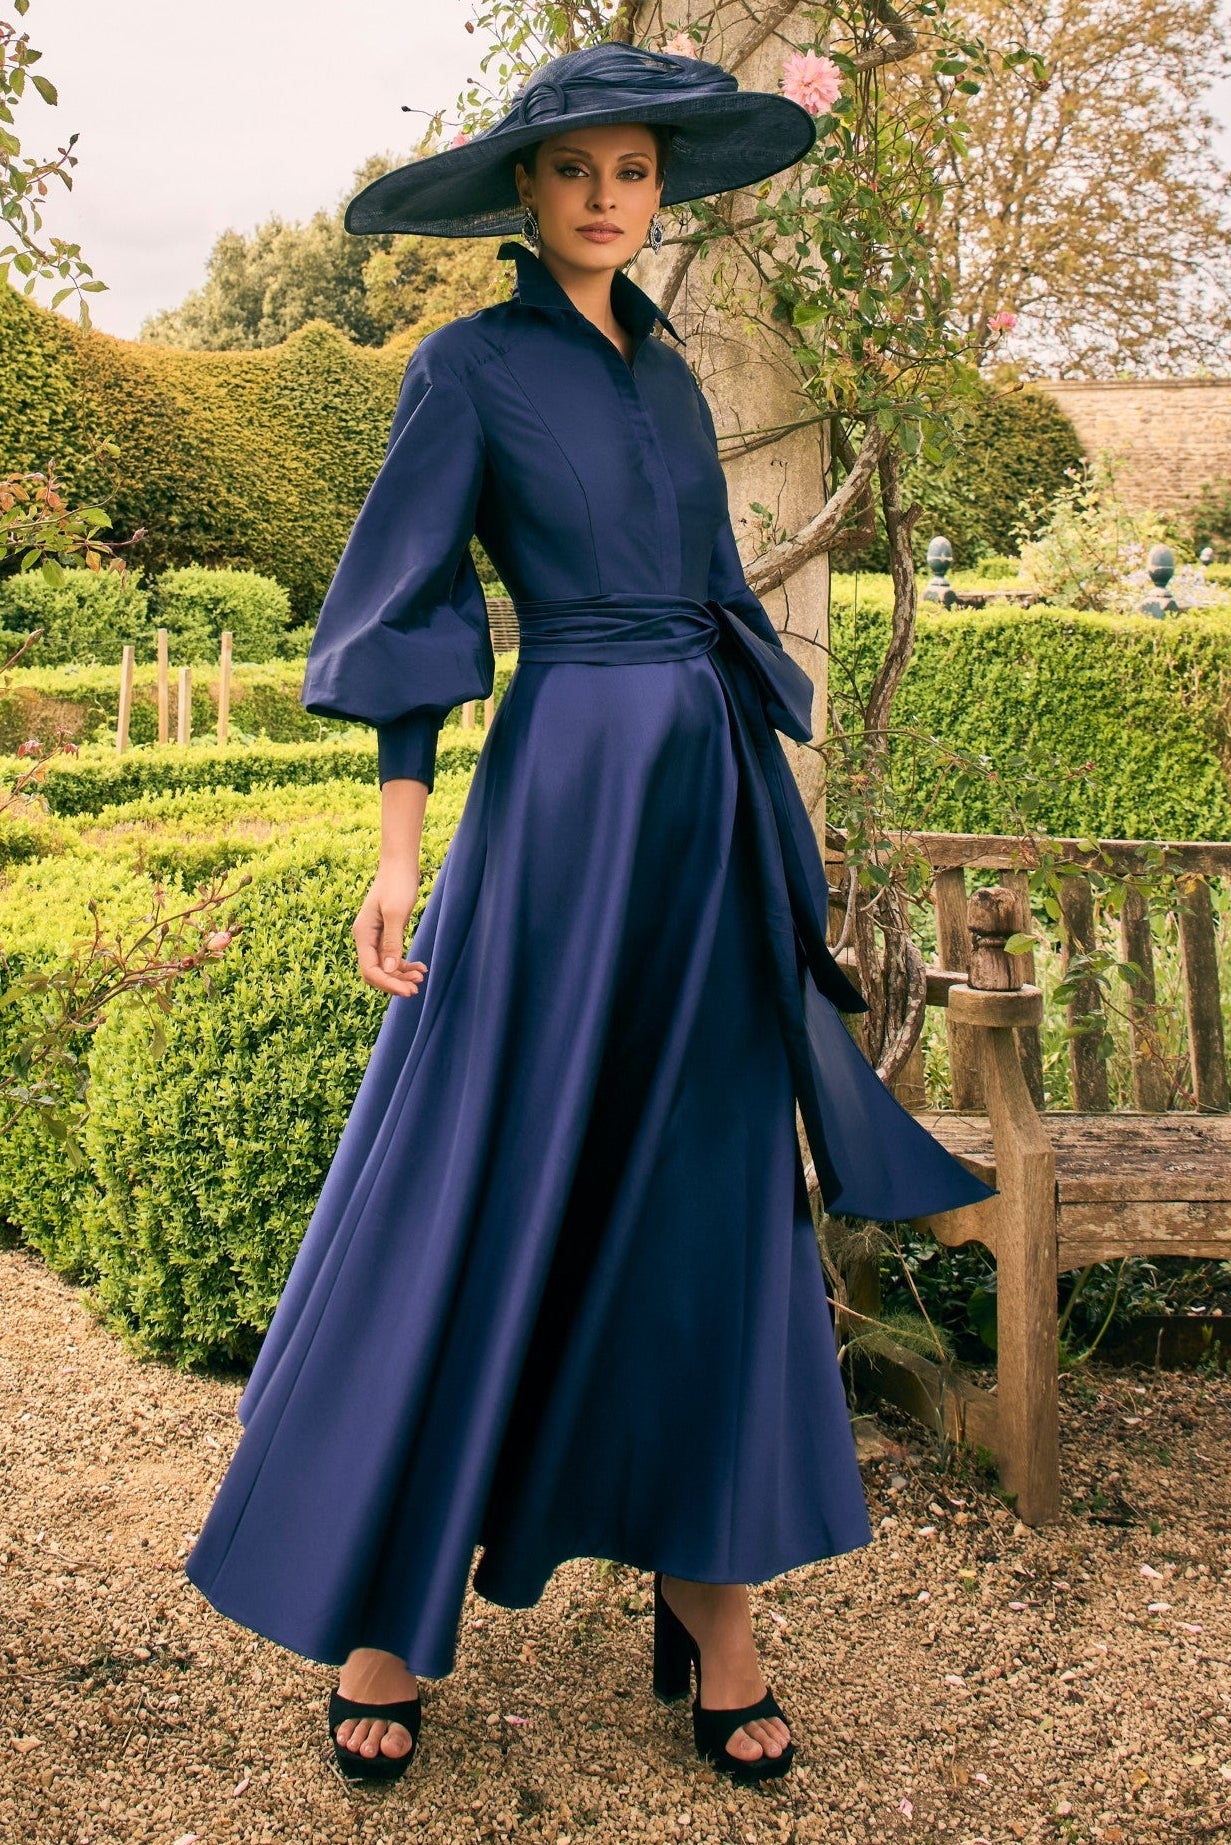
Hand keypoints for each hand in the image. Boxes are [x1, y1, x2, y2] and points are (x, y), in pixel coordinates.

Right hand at [353, 861, 426, 996]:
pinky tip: (420, 967)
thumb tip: (387, 970)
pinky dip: (404, 963)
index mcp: (363, 934)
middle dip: (394, 982)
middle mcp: (365, 937)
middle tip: (416, 989)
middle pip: (376, 972)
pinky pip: (391, 956)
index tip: (408, 990)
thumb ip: (392, 942)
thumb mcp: (397, 913)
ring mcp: (375, 936)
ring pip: (384, 966)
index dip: (388, 983)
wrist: (401, 864)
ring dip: (401, 974)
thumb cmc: (398, 884)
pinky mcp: (386, 933)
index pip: (370, 970)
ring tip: (421, 976)